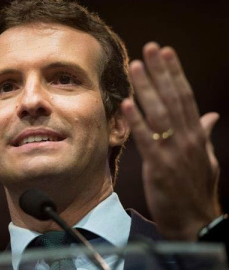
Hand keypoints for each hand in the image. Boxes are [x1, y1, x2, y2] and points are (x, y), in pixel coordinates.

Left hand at [121, 42, 220, 240]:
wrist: (195, 223)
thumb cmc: (195, 191)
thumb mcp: (205, 159)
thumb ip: (204, 135)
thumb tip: (210, 115)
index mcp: (196, 135)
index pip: (185, 97)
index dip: (175, 74)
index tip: (166, 53)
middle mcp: (187, 139)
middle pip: (173, 98)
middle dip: (161, 72)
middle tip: (149, 48)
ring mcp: (174, 152)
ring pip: (160, 113)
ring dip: (147, 88)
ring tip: (136, 66)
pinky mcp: (160, 167)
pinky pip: (147, 140)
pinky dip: (138, 121)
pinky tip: (129, 103)